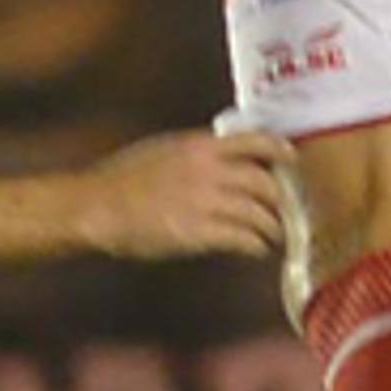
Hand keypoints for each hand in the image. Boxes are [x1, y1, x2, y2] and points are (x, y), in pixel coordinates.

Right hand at [87, 127, 291, 260]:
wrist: (96, 205)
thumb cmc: (124, 177)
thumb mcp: (166, 149)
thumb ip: (200, 152)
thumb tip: (227, 154)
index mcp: (201, 146)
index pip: (257, 140)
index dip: (281, 150)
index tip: (294, 160)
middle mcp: (209, 170)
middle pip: (266, 182)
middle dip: (283, 199)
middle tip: (289, 210)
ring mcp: (204, 202)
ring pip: (259, 213)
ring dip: (273, 227)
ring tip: (276, 236)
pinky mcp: (196, 233)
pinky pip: (241, 238)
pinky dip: (256, 245)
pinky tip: (257, 250)